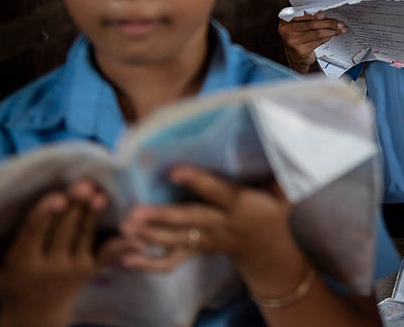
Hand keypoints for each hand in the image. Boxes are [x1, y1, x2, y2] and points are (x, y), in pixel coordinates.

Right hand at [0, 180, 107, 326]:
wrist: (37, 316)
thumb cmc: (13, 284)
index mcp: (24, 263)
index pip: (34, 235)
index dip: (45, 215)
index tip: (57, 197)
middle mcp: (49, 266)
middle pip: (62, 231)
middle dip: (73, 208)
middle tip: (83, 185)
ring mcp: (72, 268)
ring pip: (83, 237)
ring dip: (92, 215)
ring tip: (100, 195)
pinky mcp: (89, 270)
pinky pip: (105, 256)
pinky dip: (119, 245)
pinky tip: (132, 233)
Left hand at [120, 167, 307, 296]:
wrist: (272, 247)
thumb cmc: (270, 208)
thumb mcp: (277, 189)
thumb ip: (267, 170)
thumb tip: (261, 137)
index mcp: (241, 205)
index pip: (218, 192)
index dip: (197, 182)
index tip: (174, 171)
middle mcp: (223, 225)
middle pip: (191, 220)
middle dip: (162, 217)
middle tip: (135, 214)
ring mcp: (209, 241)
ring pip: (178, 241)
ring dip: (150, 236)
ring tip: (126, 230)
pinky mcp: (198, 251)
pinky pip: (173, 261)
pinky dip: (149, 264)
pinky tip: (126, 260)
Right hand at [278, 12, 346, 73]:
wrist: (296, 58)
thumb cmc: (298, 39)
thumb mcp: (299, 27)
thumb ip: (307, 20)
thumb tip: (323, 14)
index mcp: (285, 22)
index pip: (301, 16)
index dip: (314, 15)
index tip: (324, 14)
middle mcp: (287, 32)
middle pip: (311, 24)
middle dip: (328, 23)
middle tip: (339, 23)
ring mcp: (293, 42)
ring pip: (317, 33)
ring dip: (331, 31)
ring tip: (340, 29)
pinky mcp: (301, 51)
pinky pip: (318, 41)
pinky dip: (327, 37)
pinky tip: (331, 35)